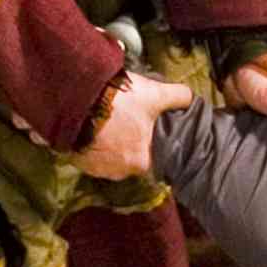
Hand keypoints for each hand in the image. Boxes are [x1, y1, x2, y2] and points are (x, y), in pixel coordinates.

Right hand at [72, 70, 193, 183]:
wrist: (76, 99)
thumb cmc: (119, 101)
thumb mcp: (155, 94)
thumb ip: (178, 97)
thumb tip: (191, 98)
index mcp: (141, 162)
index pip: (150, 159)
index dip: (149, 143)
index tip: (144, 129)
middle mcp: (118, 172)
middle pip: (127, 159)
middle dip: (126, 143)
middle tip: (123, 121)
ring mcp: (94, 168)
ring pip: (106, 158)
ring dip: (106, 144)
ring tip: (104, 122)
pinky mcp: (75, 161)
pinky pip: (85, 155)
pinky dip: (88, 144)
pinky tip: (88, 127)